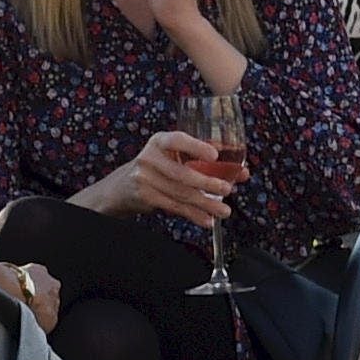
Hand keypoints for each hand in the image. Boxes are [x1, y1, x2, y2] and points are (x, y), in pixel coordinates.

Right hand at [100, 130, 241, 229]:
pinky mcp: (145, 196)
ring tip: (223, 211)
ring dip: (205, 204)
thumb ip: (201, 160)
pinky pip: (174, 206)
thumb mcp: (171, 156)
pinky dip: (193, 215)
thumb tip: (239, 170)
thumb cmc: (155, 169)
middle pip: (182, 173)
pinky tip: (206, 219)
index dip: (196, 147)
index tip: (215, 154)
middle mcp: (149, 157)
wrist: (120, 187)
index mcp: (159, 142)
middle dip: (207, 183)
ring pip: (181, 193)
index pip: (177, 140)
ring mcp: (144, 178)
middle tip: (227, 189)